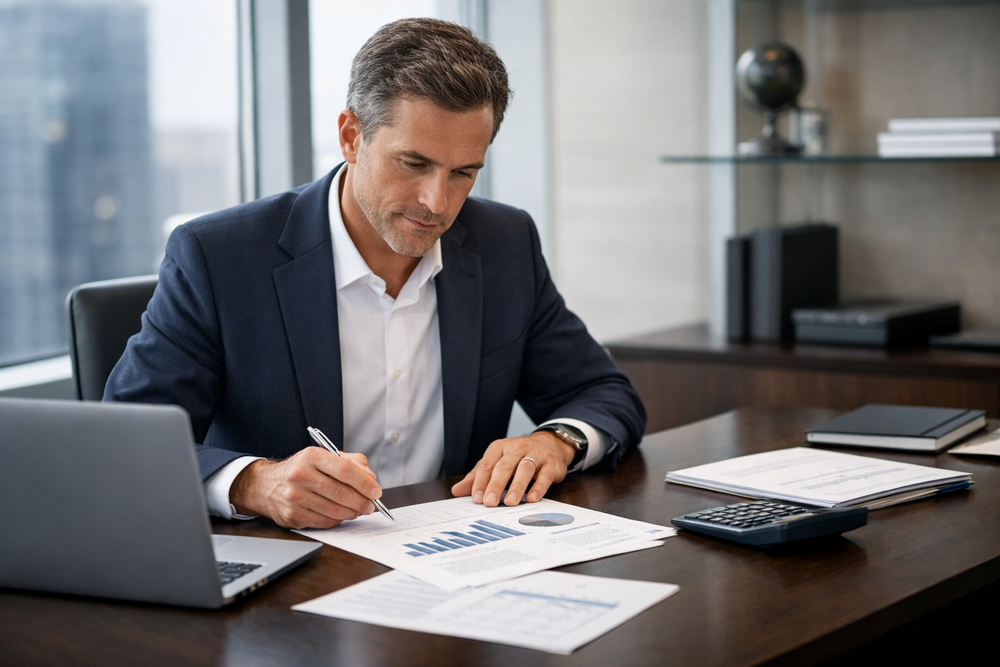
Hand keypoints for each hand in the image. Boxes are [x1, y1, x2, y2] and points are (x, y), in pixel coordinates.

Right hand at [230, 448, 382, 528]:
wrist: (266, 485)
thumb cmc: (302, 469)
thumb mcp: (325, 457)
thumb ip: (352, 463)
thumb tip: (371, 479)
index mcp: (311, 456)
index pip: (345, 470)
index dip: (364, 483)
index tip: (376, 491)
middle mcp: (300, 475)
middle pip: (341, 492)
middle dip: (362, 501)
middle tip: (371, 505)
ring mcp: (294, 497)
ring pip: (335, 510)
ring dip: (352, 513)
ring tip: (359, 510)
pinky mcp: (292, 516)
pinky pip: (324, 522)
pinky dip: (338, 520)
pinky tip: (341, 515)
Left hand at [451, 431, 575, 506]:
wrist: (549, 445)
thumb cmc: (518, 457)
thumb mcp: (496, 462)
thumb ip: (477, 476)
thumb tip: (456, 491)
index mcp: (499, 447)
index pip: (487, 465)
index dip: (481, 482)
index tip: (476, 499)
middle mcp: (516, 448)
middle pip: (504, 467)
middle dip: (496, 485)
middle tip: (489, 502)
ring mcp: (535, 454)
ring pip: (524, 469)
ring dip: (516, 486)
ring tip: (509, 502)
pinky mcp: (551, 463)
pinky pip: (544, 475)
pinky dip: (538, 487)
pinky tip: (532, 498)